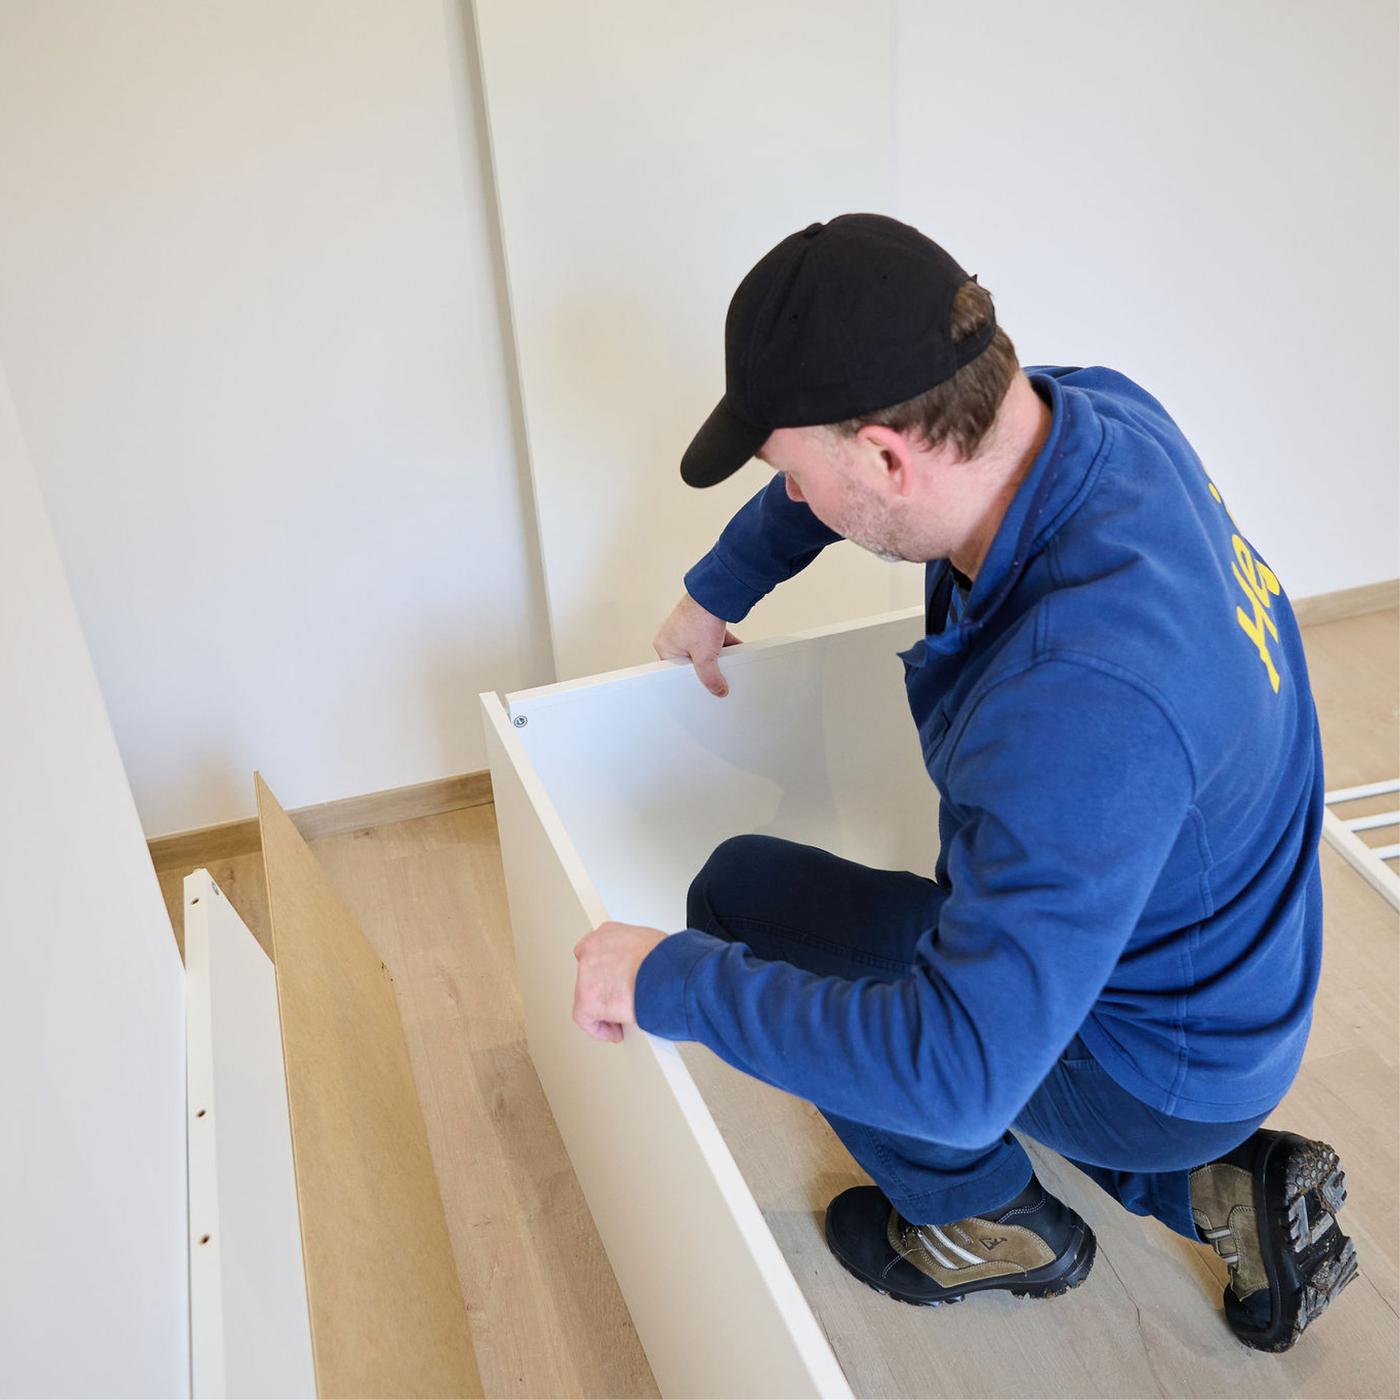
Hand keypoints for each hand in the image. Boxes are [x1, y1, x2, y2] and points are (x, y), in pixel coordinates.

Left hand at [572, 920, 667, 1041]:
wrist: (668, 973)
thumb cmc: (668, 960)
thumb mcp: (651, 944)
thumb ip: (637, 953)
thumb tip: (645, 966)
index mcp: (608, 932)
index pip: (595, 950)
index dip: (604, 969)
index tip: (615, 979)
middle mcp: (593, 951)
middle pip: (589, 974)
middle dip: (603, 988)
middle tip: (619, 1000)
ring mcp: (587, 974)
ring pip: (587, 996)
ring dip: (603, 1008)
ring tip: (621, 1017)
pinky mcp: (587, 999)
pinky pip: (585, 1019)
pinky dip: (600, 1029)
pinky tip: (615, 1032)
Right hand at [653, 593, 742, 696]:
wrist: (715, 595)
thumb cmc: (699, 618)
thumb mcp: (705, 658)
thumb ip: (711, 678)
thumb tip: (717, 689)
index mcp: (664, 645)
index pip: (676, 670)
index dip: (692, 677)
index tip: (704, 682)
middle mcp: (672, 636)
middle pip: (692, 661)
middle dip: (707, 664)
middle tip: (716, 668)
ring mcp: (686, 627)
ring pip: (703, 649)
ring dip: (717, 654)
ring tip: (725, 656)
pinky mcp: (700, 621)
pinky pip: (711, 639)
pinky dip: (722, 644)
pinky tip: (733, 648)